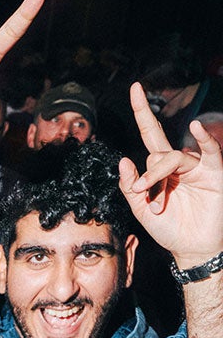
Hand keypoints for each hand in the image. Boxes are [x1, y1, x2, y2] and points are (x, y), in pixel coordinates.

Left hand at [119, 85, 222, 266]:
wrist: (190, 249)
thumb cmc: (169, 229)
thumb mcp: (141, 211)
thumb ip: (129, 187)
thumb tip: (123, 160)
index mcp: (160, 168)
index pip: (151, 133)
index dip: (142, 111)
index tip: (134, 87)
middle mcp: (178, 162)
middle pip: (157, 150)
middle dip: (147, 172)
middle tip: (140, 194)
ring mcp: (197, 165)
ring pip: (172, 158)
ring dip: (159, 179)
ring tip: (156, 205)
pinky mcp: (213, 172)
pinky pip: (209, 150)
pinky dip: (204, 138)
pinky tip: (196, 129)